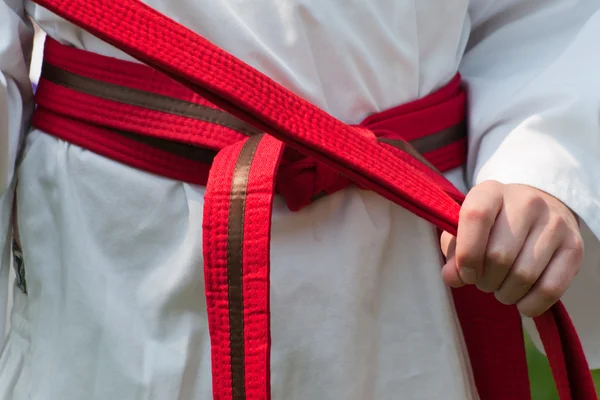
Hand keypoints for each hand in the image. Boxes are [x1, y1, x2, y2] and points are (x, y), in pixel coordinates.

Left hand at [440, 181, 582, 316]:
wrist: (537, 211)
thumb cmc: (491, 226)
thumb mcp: (464, 229)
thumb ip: (453, 252)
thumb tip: (453, 277)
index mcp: (491, 192)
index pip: (476, 217)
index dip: (466, 253)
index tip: (466, 274)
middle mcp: (526, 202)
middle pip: (499, 255)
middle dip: (485, 280)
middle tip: (483, 282)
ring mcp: (554, 223)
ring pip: (524, 275)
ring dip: (505, 293)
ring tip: (500, 288)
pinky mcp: (574, 246)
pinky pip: (551, 288)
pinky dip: (530, 304)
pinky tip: (521, 300)